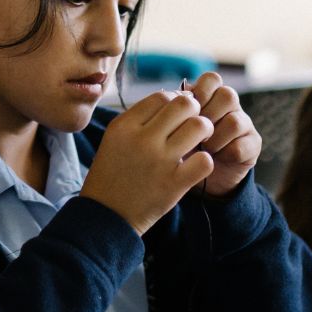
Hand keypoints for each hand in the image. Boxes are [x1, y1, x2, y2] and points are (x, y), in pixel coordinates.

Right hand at [81, 90, 214, 234]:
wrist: (106, 215)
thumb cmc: (112, 173)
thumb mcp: (114, 139)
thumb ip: (139, 118)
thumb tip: (173, 98)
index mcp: (124, 126)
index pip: (162, 96)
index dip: (175, 100)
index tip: (177, 113)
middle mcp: (142, 140)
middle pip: (184, 105)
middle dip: (195, 110)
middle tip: (193, 122)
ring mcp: (159, 162)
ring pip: (200, 126)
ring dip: (205, 130)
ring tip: (200, 140)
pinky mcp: (174, 184)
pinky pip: (205, 160)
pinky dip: (205, 161)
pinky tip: (196, 165)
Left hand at [186, 72, 261, 197]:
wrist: (199, 174)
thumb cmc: (183, 144)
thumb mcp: (176, 127)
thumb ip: (176, 110)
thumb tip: (173, 95)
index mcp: (211, 95)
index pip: (212, 79)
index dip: (200, 92)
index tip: (187, 112)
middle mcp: (231, 106)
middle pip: (228, 95)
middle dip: (208, 116)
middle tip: (194, 133)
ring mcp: (244, 123)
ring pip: (235, 122)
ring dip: (214, 139)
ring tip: (203, 149)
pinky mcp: (253, 144)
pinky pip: (241, 146)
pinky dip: (223, 155)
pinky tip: (213, 160)